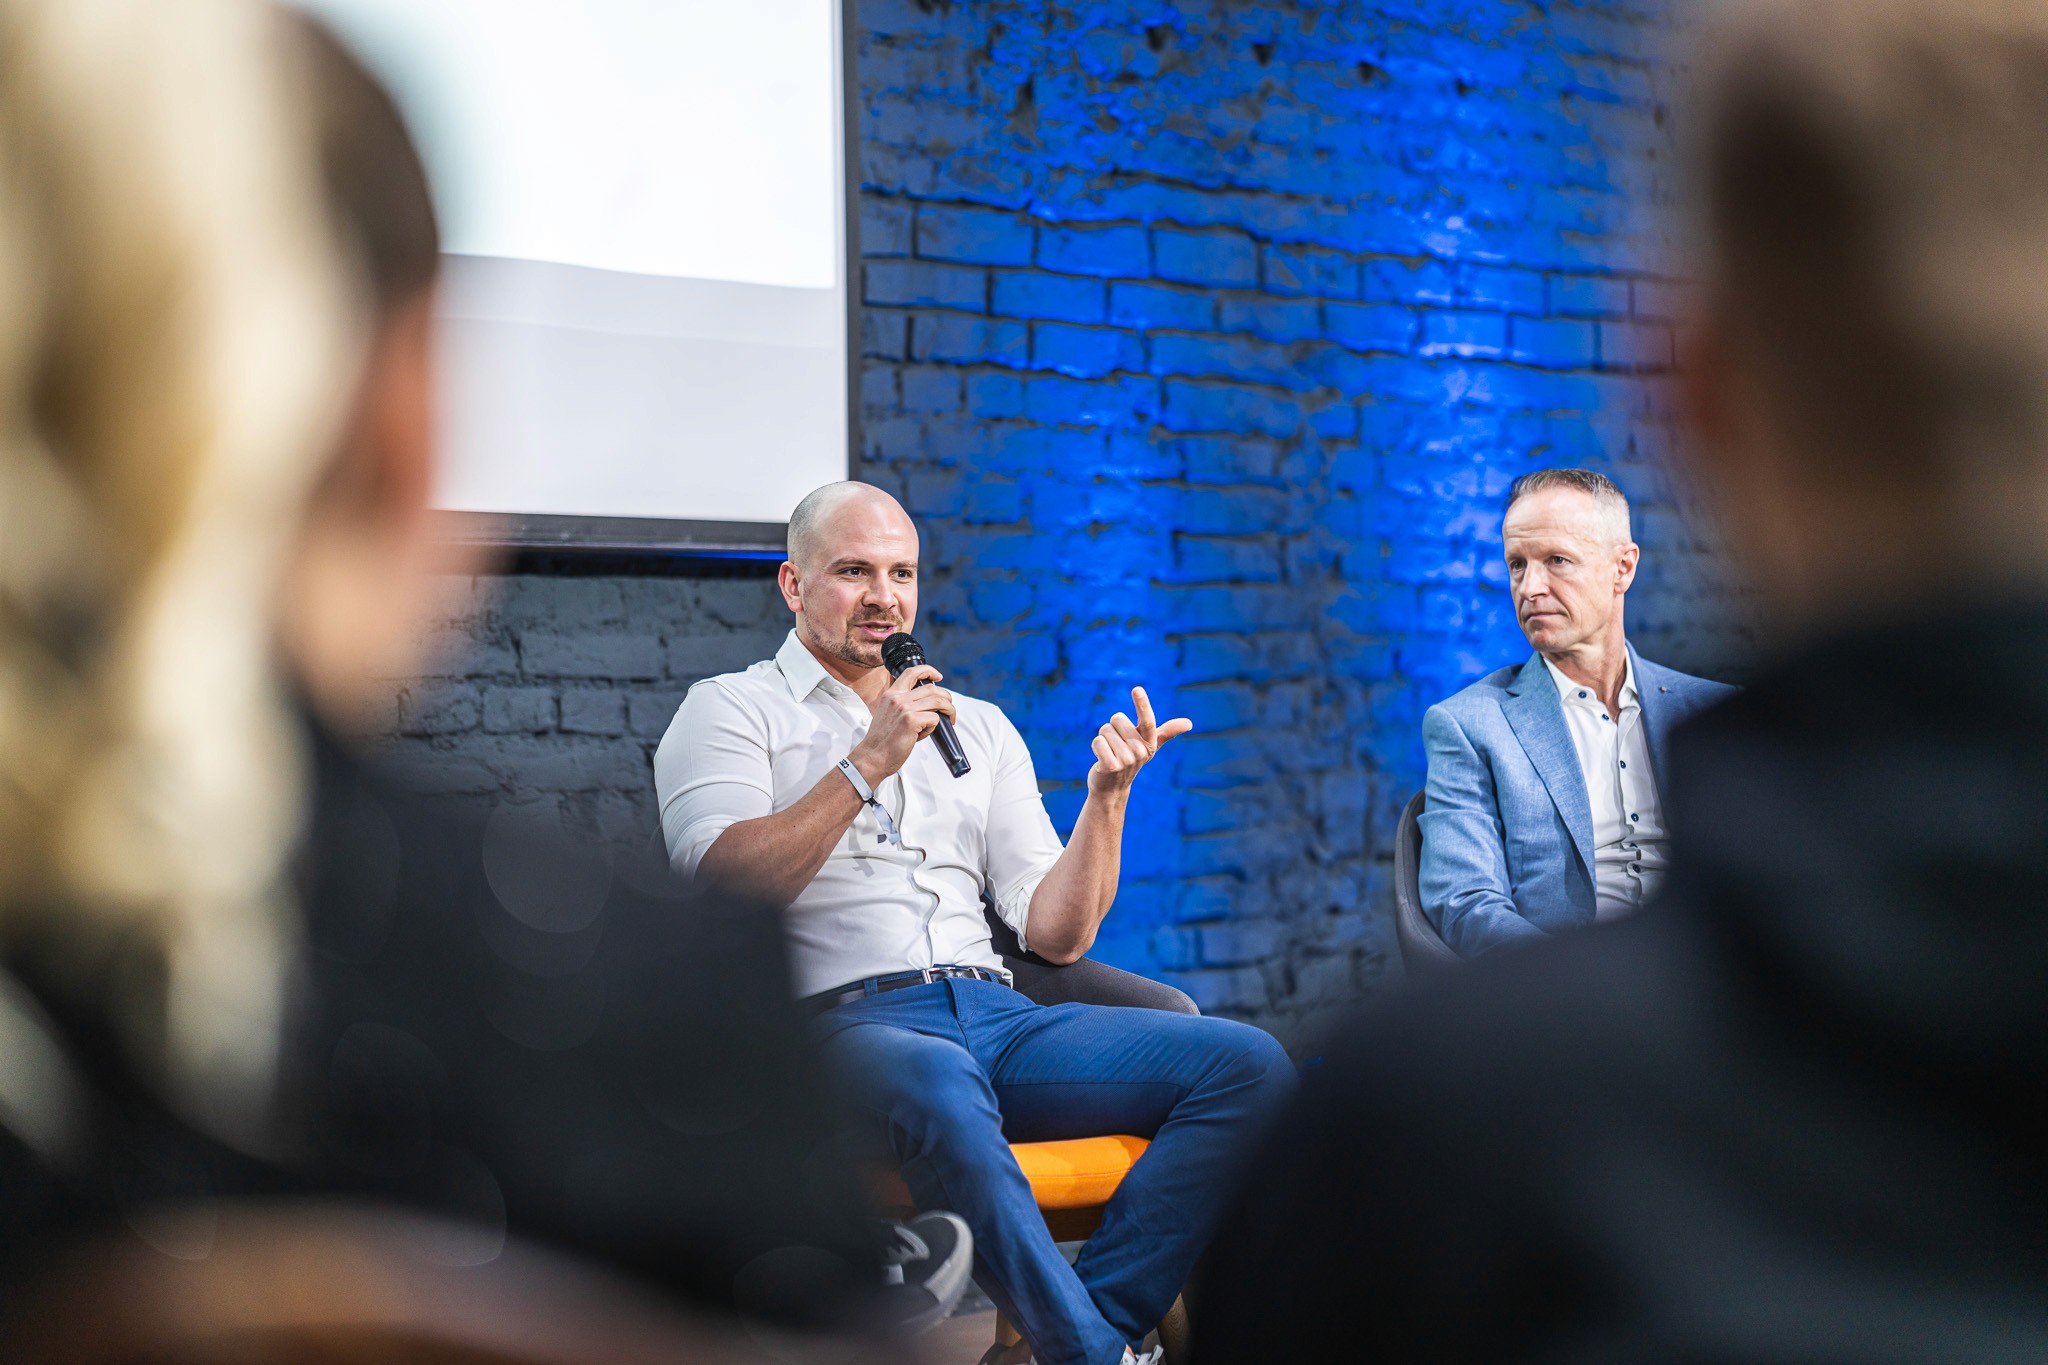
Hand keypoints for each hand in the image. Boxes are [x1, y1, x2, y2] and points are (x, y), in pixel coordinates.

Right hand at [849, 664, 956, 781]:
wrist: (872, 757)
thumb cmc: (882, 741)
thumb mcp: (888, 714)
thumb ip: (903, 705)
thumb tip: (927, 705)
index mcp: (891, 694)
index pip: (911, 672)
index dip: (928, 670)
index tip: (938, 676)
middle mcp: (898, 698)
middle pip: (932, 688)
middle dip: (946, 698)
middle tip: (949, 709)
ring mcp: (905, 708)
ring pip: (938, 702)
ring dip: (949, 710)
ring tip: (949, 719)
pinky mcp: (911, 720)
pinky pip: (935, 719)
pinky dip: (934, 727)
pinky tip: (923, 734)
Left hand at [1087, 686, 1191, 794]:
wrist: (1112, 787)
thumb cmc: (1130, 760)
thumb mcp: (1149, 745)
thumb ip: (1167, 732)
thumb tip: (1189, 723)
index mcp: (1150, 743)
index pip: (1147, 720)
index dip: (1142, 703)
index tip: (1137, 689)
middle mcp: (1140, 752)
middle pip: (1117, 719)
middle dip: (1112, 729)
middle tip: (1116, 746)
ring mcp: (1126, 761)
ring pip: (1105, 730)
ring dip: (1103, 739)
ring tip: (1109, 753)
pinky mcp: (1110, 766)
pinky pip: (1098, 741)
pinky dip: (1096, 746)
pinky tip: (1101, 759)